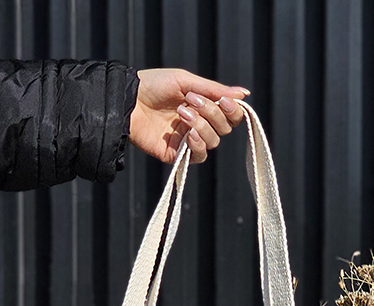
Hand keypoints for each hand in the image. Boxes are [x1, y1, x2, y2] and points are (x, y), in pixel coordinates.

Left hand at [129, 68, 247, 164]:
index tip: (224, 101)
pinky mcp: (177, 154)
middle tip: (192, 100)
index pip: (230, 115)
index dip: (233, 110)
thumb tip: (245, 94)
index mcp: (204, 106)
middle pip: (224, 128)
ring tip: (181, 112)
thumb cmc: (154, 85)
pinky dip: (198, 145)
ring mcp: (188, 140)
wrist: (128, 100)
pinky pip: (199, 156)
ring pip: (213, 141)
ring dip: (201, 125)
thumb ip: (215, 90)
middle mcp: (199, 124)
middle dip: (212, 113)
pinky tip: (188, 134)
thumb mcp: (186, 81)